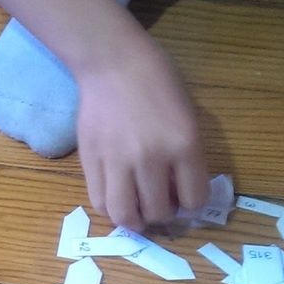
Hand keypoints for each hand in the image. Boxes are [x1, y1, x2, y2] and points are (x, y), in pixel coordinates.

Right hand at [77, 52, 209, 229]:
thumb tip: (178, 192)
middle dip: (163, 215)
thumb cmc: (158, 82)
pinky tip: (117, 197)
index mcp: (184, 144)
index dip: (191, 205)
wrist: (113, 63)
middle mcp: (150, 158)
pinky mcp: (90, 160)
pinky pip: (99, 200)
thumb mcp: (187, 117)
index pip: (193, 199)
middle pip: (158, 212)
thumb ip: (187, 156)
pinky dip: (111, 207)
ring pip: (124, 215)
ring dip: (134, 220)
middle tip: (160, 204)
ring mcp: (117, 161)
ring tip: (137, 211)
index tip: (185, 199)